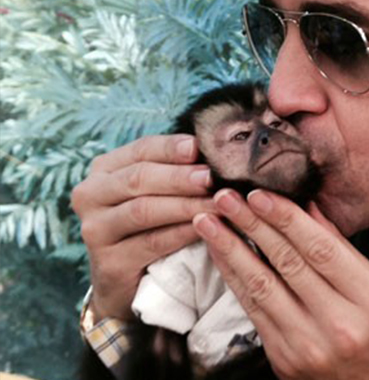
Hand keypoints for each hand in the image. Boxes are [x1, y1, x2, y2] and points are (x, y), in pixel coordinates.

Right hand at [71, 135, 215, 319]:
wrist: (126, 282)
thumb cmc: (148, 226)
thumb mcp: (156, 193)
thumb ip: (174, 171)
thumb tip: (213, 151)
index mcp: (104, 170)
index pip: (140, 150)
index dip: (170, 147)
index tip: (199, 146)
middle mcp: (90, 195)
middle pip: (139, 178)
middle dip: (179, 177)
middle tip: (211, 177)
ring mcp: (94, 229)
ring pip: (144, 210)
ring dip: (185, 205)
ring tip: (216, 203)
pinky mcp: (108, 261)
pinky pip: (152, 242)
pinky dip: (181, 233)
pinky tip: (204, 228)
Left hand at [194, 189, 368, 379]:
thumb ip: (340, 248)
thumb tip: (308, 207)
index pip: (322, 250)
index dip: (286, 219)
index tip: (260, 195)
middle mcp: (340, 324)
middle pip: (288, 263)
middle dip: (252, 225)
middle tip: (226, 198)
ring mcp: (308, 344)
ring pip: (261, 286)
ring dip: (230, 249)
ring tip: (209, 222)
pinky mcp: (283, 357)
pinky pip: (252, 309)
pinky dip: (233, 277)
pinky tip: (221, 255)